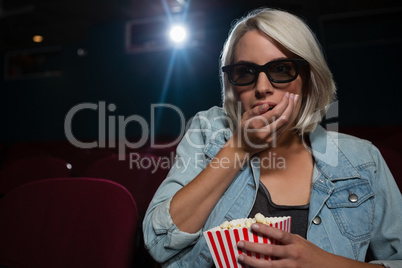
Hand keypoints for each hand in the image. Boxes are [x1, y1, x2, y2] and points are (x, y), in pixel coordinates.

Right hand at [230, 92, 297, 155]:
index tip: (287, 94)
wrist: (243, 147)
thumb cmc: (243, 129)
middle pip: (284, 118)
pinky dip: (289, 117)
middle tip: (294, 95)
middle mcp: (265, 133)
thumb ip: (255, 111)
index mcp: (256, 125)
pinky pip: (284, 127)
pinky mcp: (274, 141)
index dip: (283, 103)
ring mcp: (271, 139)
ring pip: (286, 123)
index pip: (275, 113)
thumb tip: (266, 105)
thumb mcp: (244, 117)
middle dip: (291, 106)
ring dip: (292, 111)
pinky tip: (290, 110)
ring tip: (295, 100)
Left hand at [237, 223, 381, 267]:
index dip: (265, 229)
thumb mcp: (301, 241)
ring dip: (253, 262)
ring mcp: (292, 267)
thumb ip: (286, 239)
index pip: (279, 234)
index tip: (253, 225)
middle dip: (253, 247)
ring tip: (241, 258)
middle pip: (270, 251)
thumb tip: (268, 232)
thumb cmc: (311, 254)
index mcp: (295, 243)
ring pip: (269, 266)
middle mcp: (293, 255)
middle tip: (240, 244)